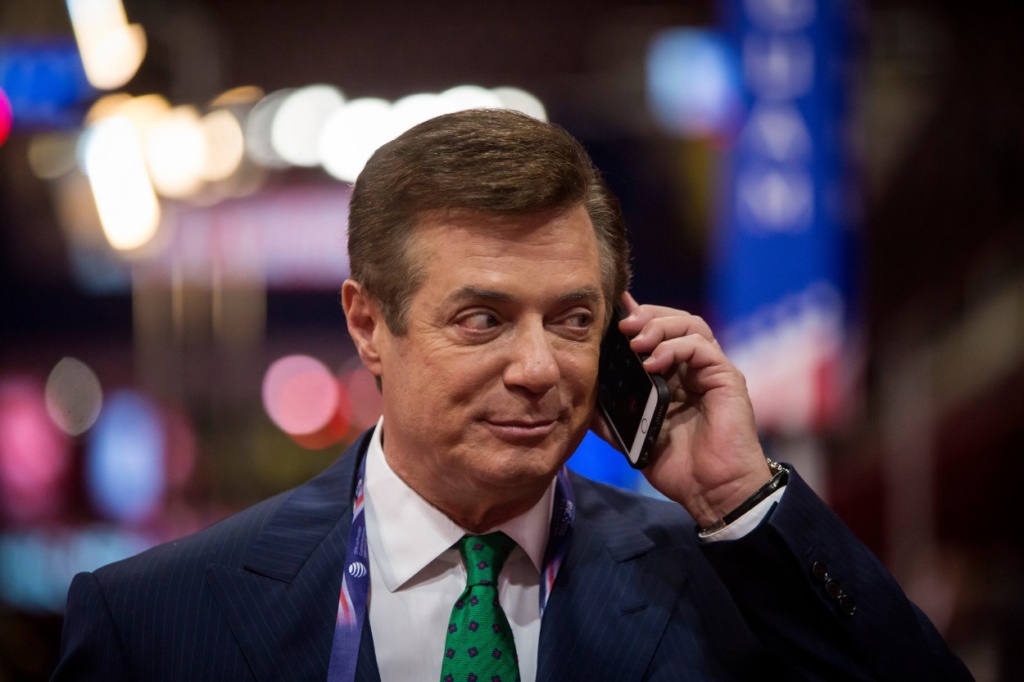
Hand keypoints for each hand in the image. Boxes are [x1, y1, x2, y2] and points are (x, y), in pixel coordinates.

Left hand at [592, 293, 771, 527]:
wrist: (710, 492)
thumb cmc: (678, 466)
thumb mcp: (633, 436)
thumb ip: (611, 416)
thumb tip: (582, 401)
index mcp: (674, 376)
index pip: (658, 334)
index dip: (637, 320)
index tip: (610, 315)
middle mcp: (694, 368)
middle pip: (675, 320)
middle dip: (646, 317)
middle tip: (622, 326)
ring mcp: (712, 371)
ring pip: (691, 325)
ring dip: (659, 326)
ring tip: (635, 342)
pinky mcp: (726, 378)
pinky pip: (702, 347)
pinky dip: (675, 347)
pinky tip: (652, 362)